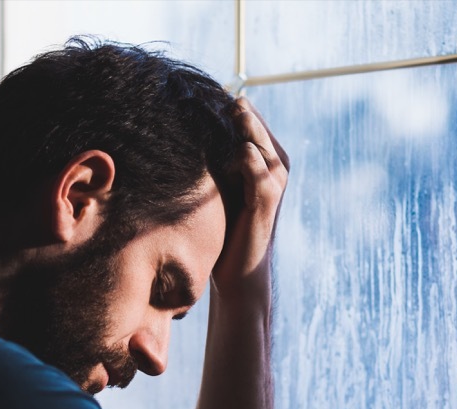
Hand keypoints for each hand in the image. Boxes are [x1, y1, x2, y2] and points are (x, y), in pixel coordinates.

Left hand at [213, 96, 289, 300]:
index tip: (198, 90)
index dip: (225, 104)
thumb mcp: (219, 185)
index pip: (248, 118)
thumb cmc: (225, 228)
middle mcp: (274, 164)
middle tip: (207, 89)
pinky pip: (258, 168)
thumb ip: (213, 158)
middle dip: (233, 108)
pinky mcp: (267, 198)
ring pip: (258, 141)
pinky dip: (246, 156)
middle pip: (254, 124)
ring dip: (244, 124)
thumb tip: (182, 129)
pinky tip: (233, 147)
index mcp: (264, 157)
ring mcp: (274, 180)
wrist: (238, 271)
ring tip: (228, 107)